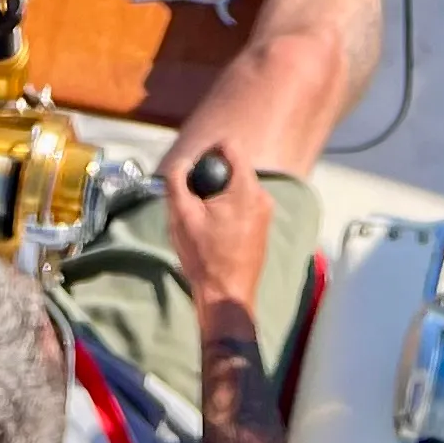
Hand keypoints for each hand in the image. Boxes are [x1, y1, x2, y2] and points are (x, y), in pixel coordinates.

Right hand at [165, 141, 273, 318]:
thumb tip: (182, 163)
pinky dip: (227, 209)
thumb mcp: (182, 216)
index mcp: (246, 188)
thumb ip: (177, 181)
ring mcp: (265, 213)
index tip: (193, 169)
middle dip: (210, 178)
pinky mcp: (263, 226)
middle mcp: (262, 196)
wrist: (226, 296)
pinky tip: (213, 231)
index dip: (208, 150)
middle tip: (193, 199)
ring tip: (201, 220)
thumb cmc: (205, 257)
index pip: (231, 146)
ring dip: (217, 195)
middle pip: (233, 167)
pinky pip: (243, 203)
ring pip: (236, 187)